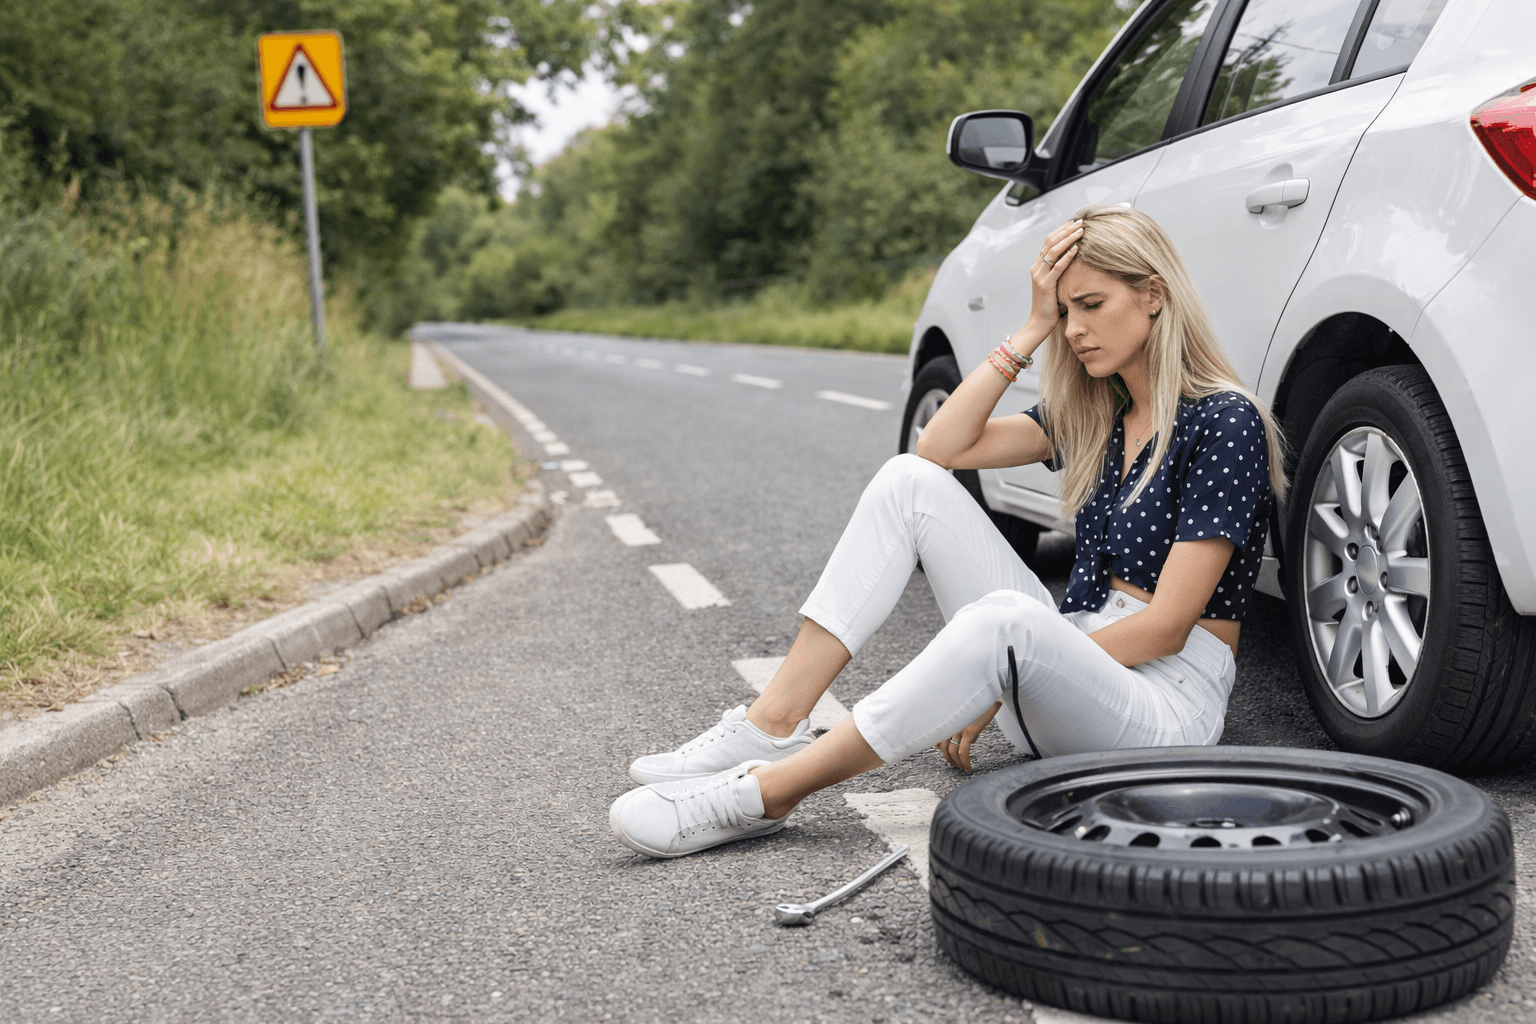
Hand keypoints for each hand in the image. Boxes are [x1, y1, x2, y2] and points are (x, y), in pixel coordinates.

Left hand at [935, 701, 1001, 771]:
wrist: (988, 691)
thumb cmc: (978, 701)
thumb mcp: (966, 713)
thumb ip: (962, 725)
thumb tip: (967, 741)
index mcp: (946, 718)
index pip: (936, 737)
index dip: (940, 749)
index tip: (945, 754)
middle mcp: (949, 723)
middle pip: (942, 747)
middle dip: (948, 758)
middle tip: (953, 764)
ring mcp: (958, 728)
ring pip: (952, 752)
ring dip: (956, 762)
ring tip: (961, 767)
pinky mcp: (969, 732)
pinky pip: (964, 752)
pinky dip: (965, 762)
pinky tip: (968, 768)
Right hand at [1022, 220, 1083, 339]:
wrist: (1039, 322)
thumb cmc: (1051, 305)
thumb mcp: (1055, 284)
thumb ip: (1060, 271)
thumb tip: (1076, 260)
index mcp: (1038, 266)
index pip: (1048, 241)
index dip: (1062, 230)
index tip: (1075, 223)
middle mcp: (1036, 268)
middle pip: (1050, 241)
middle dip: (1067, 229)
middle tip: (1081, 222)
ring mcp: (1040, 276)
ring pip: (1054, 251)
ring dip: (1069, 239)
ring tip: (1082, 231)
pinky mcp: (1046, 285)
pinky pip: (1058, 267)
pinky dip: (1067, 256)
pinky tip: (1077, 249)